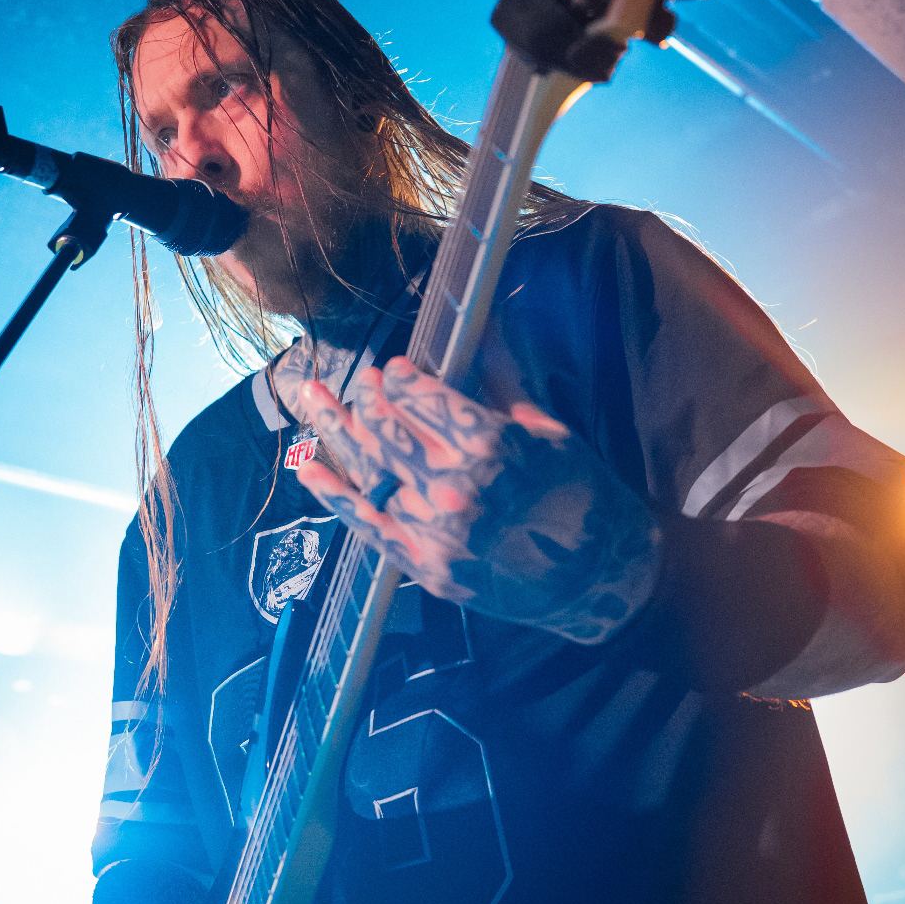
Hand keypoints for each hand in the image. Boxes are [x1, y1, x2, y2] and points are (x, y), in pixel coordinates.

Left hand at [292, 357, 661, 641]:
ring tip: (312, 396)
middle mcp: (452, 485)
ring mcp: (432, 529)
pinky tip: (307, 466)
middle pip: (386, 427)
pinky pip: (363, 522)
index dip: (403, 377)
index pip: (422, 395)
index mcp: (489, 444)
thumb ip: (502, 380)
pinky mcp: (422, 565)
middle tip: (365, 381)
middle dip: (369, 395)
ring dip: (334, 427)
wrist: (597, 578)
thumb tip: (482, 325)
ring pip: (366, 467)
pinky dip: (331, 493)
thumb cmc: (581, 496)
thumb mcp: (548, 430)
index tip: (399, 369)